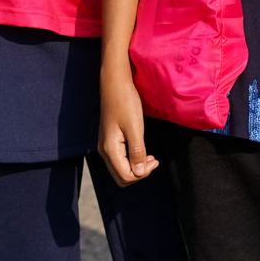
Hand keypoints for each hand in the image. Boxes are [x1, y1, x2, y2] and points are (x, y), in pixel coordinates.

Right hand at [98, 67, 156, 186]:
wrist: (115, 83)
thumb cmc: (125, 102)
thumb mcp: (135, 127)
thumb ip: (137, 152)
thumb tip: (140, 173)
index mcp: (110, 149)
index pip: (125, 177)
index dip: (142, 174)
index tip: (155, 161)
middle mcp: (104, 150)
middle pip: (121, 177)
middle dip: (138, 174)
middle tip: (154, 161)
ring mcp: (106, 145)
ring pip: (120, 169)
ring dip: (136, 167)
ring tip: (150, 157)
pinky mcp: (110, 140)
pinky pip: (120, 159)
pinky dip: (132, 160)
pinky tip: (142, 151)